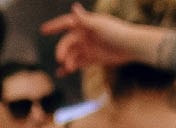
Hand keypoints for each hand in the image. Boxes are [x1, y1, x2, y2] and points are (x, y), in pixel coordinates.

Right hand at [43, 4, 160, 72]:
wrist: (132, 46)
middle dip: (62, 50)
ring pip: (72, 54)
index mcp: (86, 25)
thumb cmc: (117, 33)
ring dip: (67, 60)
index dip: (55, 26)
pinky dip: (70, 67)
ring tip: (68, 67)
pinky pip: (78, 63)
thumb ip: (84, 19)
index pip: (67, 23)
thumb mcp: (98, 26)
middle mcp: (86, 35)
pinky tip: (62, 73)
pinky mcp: (94, 58)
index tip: (43, 30)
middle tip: (60, 59)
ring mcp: (89, 47)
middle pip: (68, 42)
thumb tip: (74, 7)